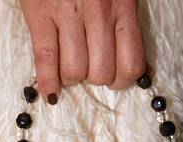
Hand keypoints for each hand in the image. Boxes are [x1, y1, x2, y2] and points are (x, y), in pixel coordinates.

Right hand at [20, 0, 145, 102]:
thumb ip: (129, 25)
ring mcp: (67, 13)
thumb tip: (143, 71)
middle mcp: (98, 12)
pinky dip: (48, 83)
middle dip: (94, 78)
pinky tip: (50, 92)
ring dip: (71, 77)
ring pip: (74, 71)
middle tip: (88, 65)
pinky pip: (45, 60)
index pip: (130, 65)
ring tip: (69, 65)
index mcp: (123, 6)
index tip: (114, 76)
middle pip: (101, 73)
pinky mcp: (39, 14)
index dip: (122, 80)